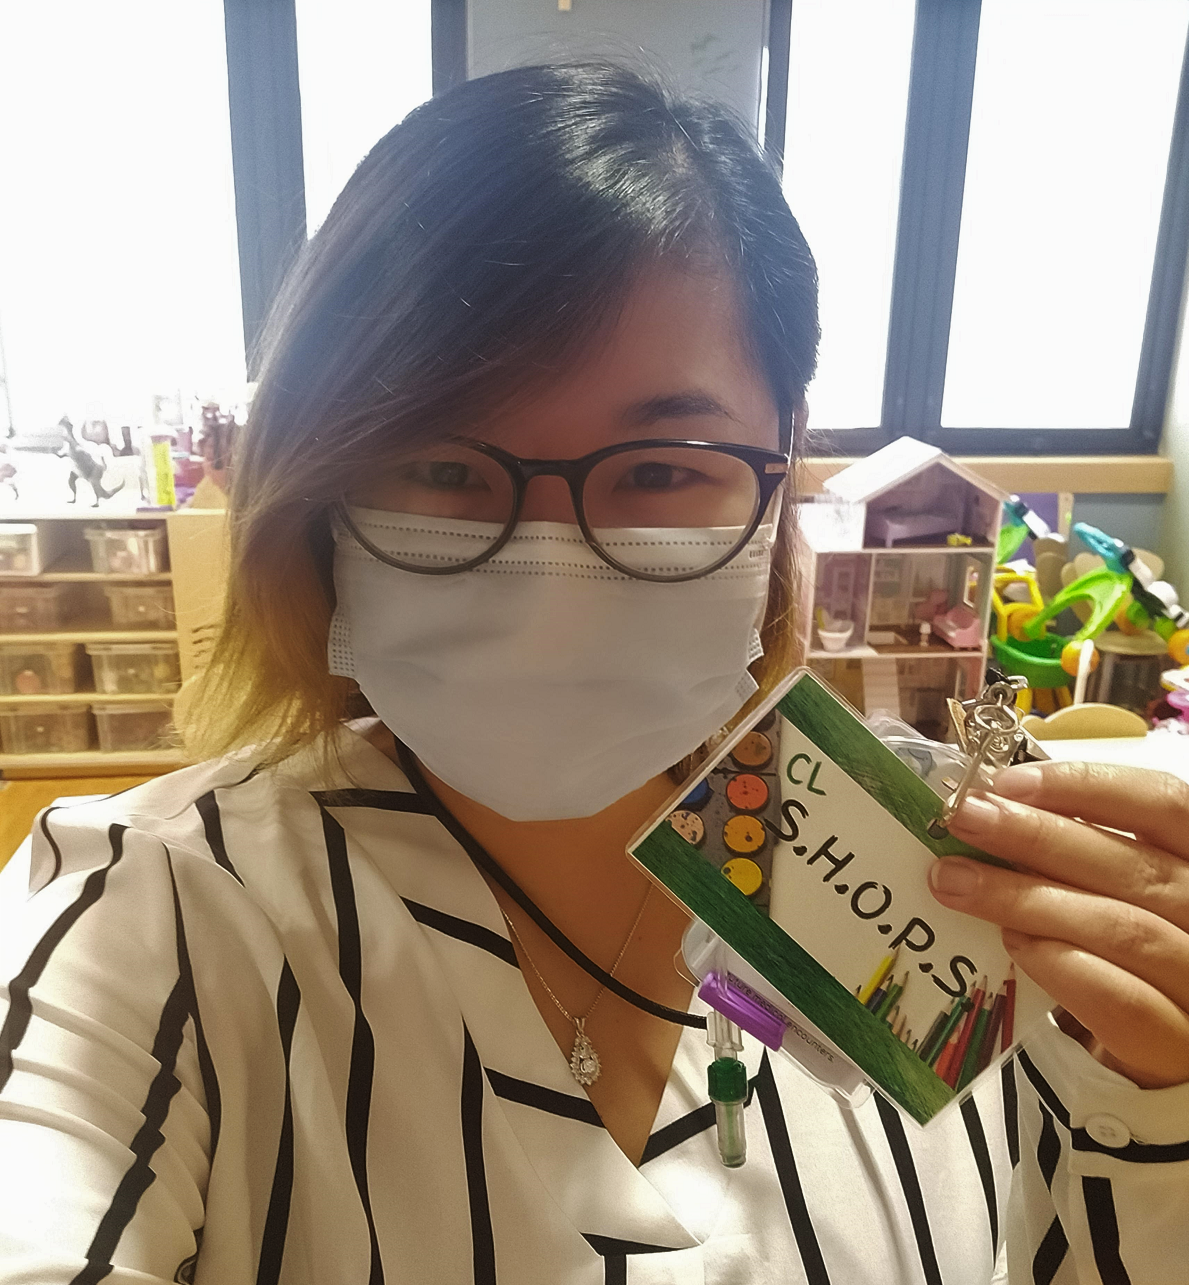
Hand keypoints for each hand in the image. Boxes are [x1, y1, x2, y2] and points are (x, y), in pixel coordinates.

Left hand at [927, 760, 1188, 1088]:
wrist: (1177, 1053)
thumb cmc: (1138, 943)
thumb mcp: (1126, 885)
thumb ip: (1085, 849)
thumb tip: (993, 809)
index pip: (1163, 804)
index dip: (1086, 787)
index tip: (1007, 783)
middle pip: (1133, 866)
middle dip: (1037, 837)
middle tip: (965, 819)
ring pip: (1120, 928)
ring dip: (1027, 899)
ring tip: (954, 880)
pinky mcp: (1177, 1043)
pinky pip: (1118, 998)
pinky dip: (1058, 962)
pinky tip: (1010, 942)